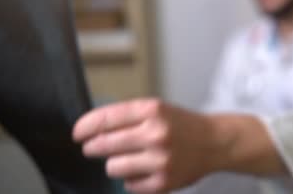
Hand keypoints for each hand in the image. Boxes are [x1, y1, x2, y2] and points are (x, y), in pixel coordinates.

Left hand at [72, 98, 218, 192]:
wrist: (215, 142)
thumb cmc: (181, 124)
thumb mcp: (157, 109)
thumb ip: (126, 117)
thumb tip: (89, 130)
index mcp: (152, 110)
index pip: (105, 118)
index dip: (85, 127)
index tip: (77, 134)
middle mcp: (155, 134)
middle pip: (102, 145)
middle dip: (93, 147)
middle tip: (93, 148)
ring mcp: (160, 160)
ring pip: (112, 167)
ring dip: (115, 163)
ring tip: (130, 158)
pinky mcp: (163, 182)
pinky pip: (129, 184)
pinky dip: (132, 178)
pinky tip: (145, 169)